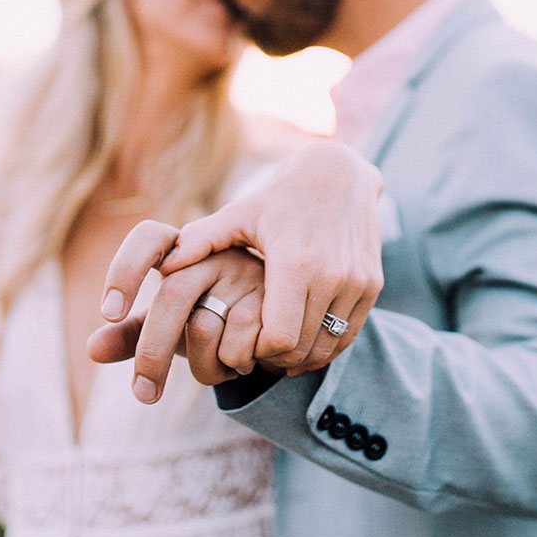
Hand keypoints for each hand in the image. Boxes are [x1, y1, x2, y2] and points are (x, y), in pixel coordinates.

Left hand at [87, 246, 266, 402]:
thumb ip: (134, 335)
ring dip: (208, 367)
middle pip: (171, 297)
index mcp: (182, 251)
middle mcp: (213, 253)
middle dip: (152, 354)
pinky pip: (243, 344)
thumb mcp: (173, 324)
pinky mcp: (276, 296)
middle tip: (142, 394)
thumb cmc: (214, 315)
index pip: (148, 238)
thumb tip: (91, 349)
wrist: (283, 311)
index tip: (109, 313)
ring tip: (223, 366)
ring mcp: (247, 270)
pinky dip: (239, 366)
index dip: (125, 269)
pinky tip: (250, 362)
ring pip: (206, 329)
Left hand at [97, 140, 384, 373]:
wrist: (340, 177)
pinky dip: (326, 346)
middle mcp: (332, 276)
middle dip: (275, 359)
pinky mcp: (372, 285)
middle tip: (255, 352)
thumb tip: (165, 266)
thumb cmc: (280, 199)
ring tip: (277, 347)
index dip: (257, 351)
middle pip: (301, 350)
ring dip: (301, 357)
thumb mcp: (240, 214)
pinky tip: (302, 337)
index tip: (243, 343)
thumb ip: (201, 240)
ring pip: (327, 348)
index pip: (277, 339)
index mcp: (294, 263)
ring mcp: (357, 282)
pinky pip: (348, 336)